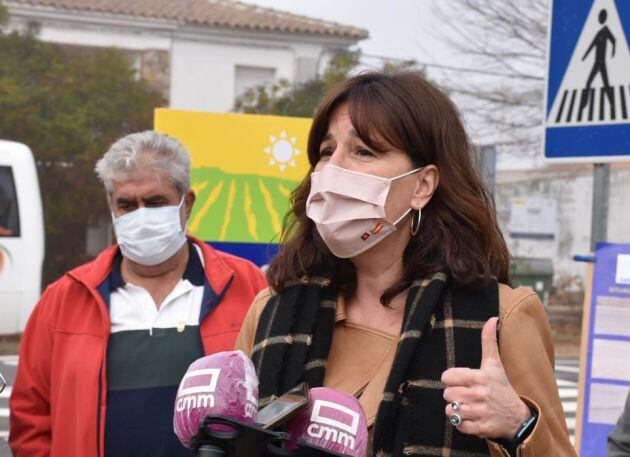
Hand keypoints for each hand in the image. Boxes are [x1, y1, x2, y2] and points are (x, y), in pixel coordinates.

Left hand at [441, 317, 530, 439]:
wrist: (518, 416)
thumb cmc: (501, 387)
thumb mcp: (494, 364)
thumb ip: (488, 341)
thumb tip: (491, 319)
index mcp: (479, 377)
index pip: (447, 377)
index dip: (451, 379)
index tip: (459, 381)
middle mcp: (480, 394)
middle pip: (447, 394)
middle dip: (453, 395)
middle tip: (464, 395)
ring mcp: (481, 412)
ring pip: (451, 410)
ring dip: (456, 409)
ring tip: (467, 405)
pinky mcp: (481, 428)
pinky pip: (459, 425)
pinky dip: (461, 423)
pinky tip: (470, 417)